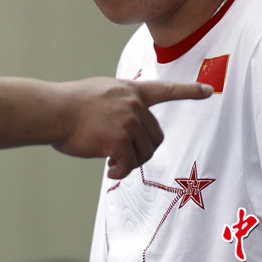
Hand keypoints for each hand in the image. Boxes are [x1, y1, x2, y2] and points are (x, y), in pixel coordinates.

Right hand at [52, 78, 212, 178]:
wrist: (52, 110)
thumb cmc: (69, 104)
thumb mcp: (100, 91)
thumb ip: (119, 103)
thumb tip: (126, 125)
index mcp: (129, 90)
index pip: (164, 89)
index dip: (189, 90)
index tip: (208, 90)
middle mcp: (133, 104)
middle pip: (155, 137)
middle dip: (141, 150)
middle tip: (120, 155)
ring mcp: (128, 121)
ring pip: (144, 153)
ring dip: (128, 162)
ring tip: (110, 160)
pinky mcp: (119, 140)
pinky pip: (129, 164)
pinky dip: (120, 171)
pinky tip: (108, 169)